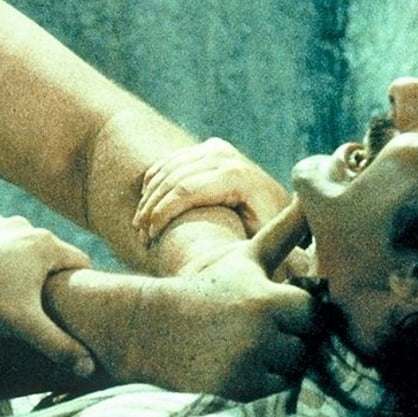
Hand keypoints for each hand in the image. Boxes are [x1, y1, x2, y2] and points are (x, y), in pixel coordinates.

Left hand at [0, 214, 95, 376]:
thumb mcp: (25, 326)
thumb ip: (60, 346)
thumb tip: (88, 368)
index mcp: (45, 245)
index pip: (81, 262)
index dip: (79, 283)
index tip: (71, 302)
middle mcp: (25, 225)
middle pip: (50, 253)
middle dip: (47, 274)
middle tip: (36, 302)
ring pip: (20, 244)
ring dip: (19, 262)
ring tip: (5, 289)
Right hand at [116, 202, 316, 398]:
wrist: (155, 326)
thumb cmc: (210, 286)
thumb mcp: (247, 256)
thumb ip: (285, 230)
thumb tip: (309, 196)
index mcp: (265, 299)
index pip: (313, 313)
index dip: (297, 309)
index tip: (274, 304)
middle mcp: (259, 334)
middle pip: (307, 344)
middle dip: (290, 336)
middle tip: (258, 325)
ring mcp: (248, 364)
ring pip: (294, 368)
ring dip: (280, 359)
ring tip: (249, 342)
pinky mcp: (238, 389)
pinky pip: (275, 387)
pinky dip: (263, 377)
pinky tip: (238, 359)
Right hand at [133, 138, 291, 244]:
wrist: (278, 205)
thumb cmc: (269, 233)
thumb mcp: (267, 242)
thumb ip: (260, 251)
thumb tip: (268, 268)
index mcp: (236, 176)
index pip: (184, 190)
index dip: (161, 215)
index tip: (149, 239)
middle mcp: (224, 155)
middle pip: (172, 179)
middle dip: (150, 208)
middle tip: (139, 236)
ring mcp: (215, 149)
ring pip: (166, 170)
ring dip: (148, 198)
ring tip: (139, 227)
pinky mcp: (206, 149)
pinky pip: (170, 163)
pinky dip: (154, 184)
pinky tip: (146, 208)